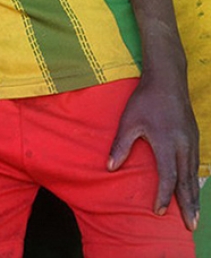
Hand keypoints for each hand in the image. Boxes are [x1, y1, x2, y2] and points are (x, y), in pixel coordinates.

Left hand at [108, 73, 198, 230]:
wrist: (167, 80)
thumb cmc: (145, 100)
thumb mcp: (128, 121)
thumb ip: (120, 145)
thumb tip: (109, 167)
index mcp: (167, 143)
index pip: (168, 176)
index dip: (163, 196)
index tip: (158, 211)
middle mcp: (184, 146)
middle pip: (186, 182)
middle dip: (188, 206)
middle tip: (190, 226)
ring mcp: (192, 142)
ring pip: (193, 175)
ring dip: (194, 197)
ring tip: (195, 216)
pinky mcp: (195, 138)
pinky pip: (196, 165)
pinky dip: (195, 181)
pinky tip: (193, 190)